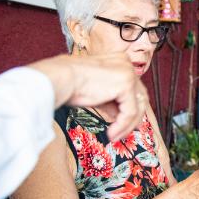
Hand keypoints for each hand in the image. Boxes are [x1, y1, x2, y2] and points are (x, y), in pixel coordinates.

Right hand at [30, 53, 146, 140]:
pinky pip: (130, 112)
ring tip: (115, 137)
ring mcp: (128, 73)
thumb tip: (123, 117)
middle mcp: (127, 64)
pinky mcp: (126, 85)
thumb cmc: (69, 84)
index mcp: (120, 61)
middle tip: (125, 133)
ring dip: (127, 126)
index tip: (126, 125)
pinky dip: (122, 126)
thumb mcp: (97, 92)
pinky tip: (111, 135)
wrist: (59, 78)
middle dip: (134, 118)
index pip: (133, 88)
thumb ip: (112, 101)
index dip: (132, 107)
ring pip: (137, 106)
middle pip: (140, 97)